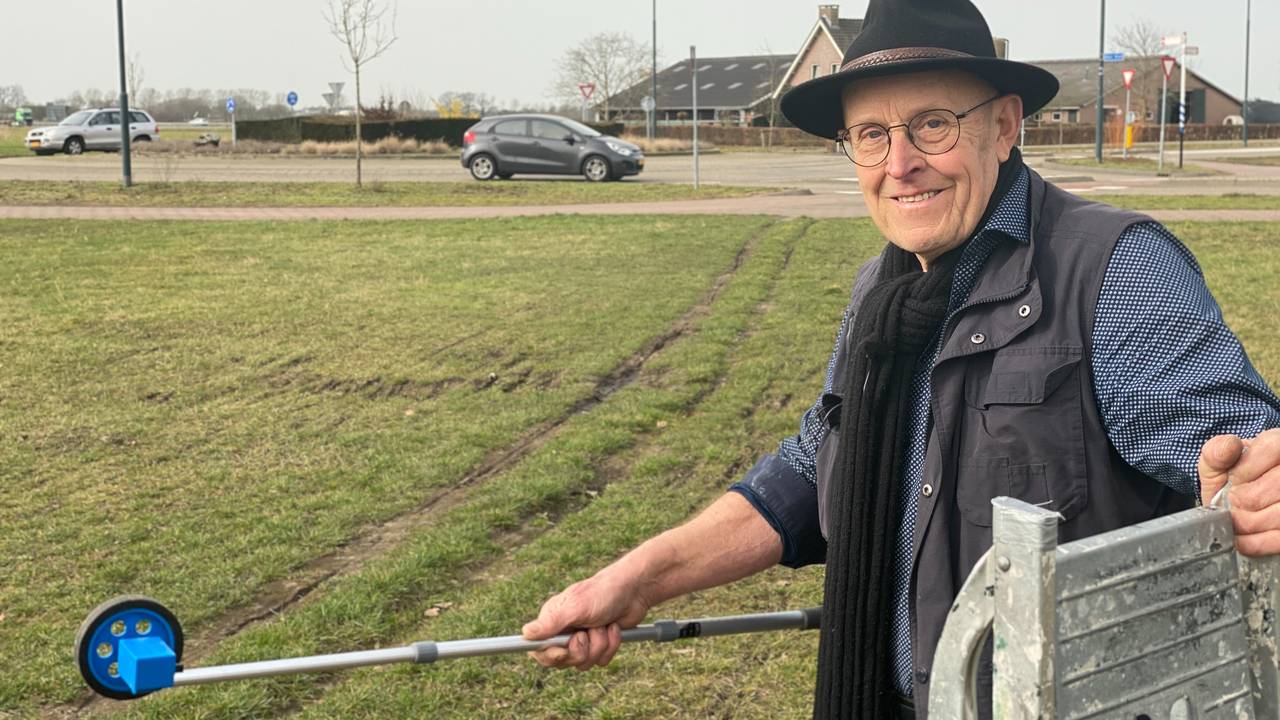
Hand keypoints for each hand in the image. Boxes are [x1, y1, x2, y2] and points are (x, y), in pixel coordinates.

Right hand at [522, 569, 651, 670]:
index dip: (550, 656)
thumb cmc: (602, 593)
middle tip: (587, 633)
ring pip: (584, 663)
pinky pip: (601, 661)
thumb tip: (525, 633)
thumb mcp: (575, 607)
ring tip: (603, 625)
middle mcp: (565, 631)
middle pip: (563, 661)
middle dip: (581, 650)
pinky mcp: (599, 644)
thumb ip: (550, 623)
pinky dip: (611, 645)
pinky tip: (613, 628)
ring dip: (599, 645)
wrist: (633, 592)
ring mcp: (583, 639)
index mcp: (553, 620)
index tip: (563, 651)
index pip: (539, 650)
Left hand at [1199, 429, 1279, 555]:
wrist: (1241, 510)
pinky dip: (1255, 543)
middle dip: (1244, 500)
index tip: (1233, 481)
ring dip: (1249, 523)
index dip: (1246, 468)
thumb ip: (1216, 452)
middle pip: (1278, 484)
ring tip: (1237, 520)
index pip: (1271, 447)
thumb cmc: (1234, 484)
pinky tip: (1242, 539)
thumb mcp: (1219, 465)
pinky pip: (1279, 539)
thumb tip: (1229, 447)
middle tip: (1234, 504)